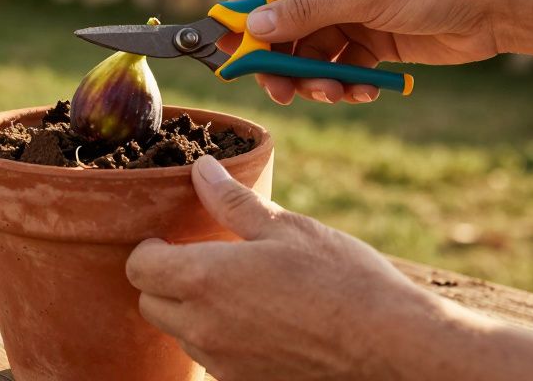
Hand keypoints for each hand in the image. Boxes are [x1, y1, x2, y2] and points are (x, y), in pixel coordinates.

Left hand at [126, 156, 532, 380]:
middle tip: (203, 258)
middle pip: (151, 302)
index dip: (150, 248)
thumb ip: (233, 203)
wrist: (393, 348)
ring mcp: (224, 363)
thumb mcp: (288, 229)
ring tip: (239, 288)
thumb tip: (202, 171)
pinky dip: (223, 338)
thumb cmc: (343, 281)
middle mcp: (203, 327)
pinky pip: (215, 358)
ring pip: (182, 333)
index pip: (139, 266)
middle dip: (166, 279)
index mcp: (203, 279)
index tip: (172, 237)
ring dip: (194, 311)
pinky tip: (261, 320)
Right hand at [227, 0, 506, 104]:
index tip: (228, 51)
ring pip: (311, 52)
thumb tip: (255, 26)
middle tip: (281, 92)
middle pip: (283, 26)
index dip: (242, 15)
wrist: (496, 4)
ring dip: (314, 78)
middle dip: (280, 61)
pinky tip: (359, 92)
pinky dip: (344, 83)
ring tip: (333, 93)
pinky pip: (341, 67)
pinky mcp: (374, 42)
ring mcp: (353, 13)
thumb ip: (307, 11)